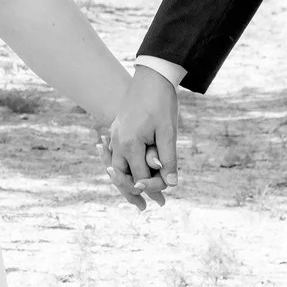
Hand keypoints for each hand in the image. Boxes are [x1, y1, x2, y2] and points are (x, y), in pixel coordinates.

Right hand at [102, 65, 177, 208]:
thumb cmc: (161, 103)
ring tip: (135, 199)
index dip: (153, 189)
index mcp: (129, 144)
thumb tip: (172, 183)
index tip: (163, 199)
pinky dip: (121, 169)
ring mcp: (114, 136)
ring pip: (115, 168)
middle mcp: (117, 142)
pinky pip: (114, 156)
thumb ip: (168, 159)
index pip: (139, 178)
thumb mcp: (168, 132)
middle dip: (132, 194)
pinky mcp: (116, 131)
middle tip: (144, 209)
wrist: (152, 77)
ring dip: (125, 183)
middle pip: (121, 178)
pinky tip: (128, 175)